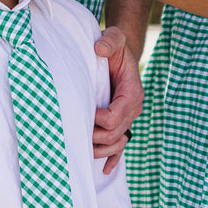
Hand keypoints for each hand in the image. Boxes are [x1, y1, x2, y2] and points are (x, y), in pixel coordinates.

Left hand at [94, 28, 142, 172]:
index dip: (98, 119)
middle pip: (114, 134)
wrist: (119, 55)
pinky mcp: (122, 123)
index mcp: (132, 93)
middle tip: (74, 131)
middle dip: (94, 137)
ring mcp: (128, 119)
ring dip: (100, 150)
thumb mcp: (114, 38)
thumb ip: (110, 41)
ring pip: (117, 144)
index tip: (83, 111)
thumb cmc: (115, 47)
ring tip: (82, 150)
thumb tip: (99, 50)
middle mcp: (133, 109)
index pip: (115, 116)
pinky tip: (105, 170)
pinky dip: (113, 159)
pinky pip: (121, 146)